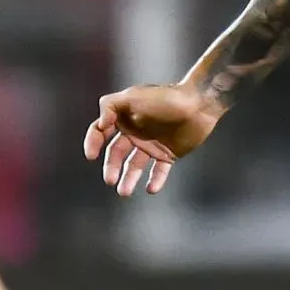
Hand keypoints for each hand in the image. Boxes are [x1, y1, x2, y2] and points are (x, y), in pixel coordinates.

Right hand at [84, 83, 225, 195]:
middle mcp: (135, 132)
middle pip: (116, 153)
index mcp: (124, 118)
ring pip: (135, 166)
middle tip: (110, 180)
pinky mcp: (168, 154)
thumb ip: (110, 106)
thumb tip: (100, 125)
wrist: (198, 104)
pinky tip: (151, 189)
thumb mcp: (133, 96)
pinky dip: (155, 180)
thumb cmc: (165, 98)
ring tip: (124, 192)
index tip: (91, 156)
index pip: (100, 131)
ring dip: (128, 179)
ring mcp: (151, 144)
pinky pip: (159, 171)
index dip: (92, 142)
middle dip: (111, 167)